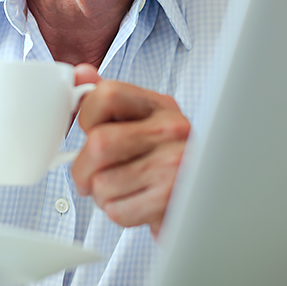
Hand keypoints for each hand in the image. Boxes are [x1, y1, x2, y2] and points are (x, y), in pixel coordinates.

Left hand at [70, 64, 189, 238]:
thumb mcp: (141, 121)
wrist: (207, 200)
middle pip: (99, 142)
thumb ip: (107, 99)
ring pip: (102, 182)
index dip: (86, 116)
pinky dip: (116, 212)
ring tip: (121, 189)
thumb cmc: (163, 159)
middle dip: (83, 166)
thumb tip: (79, 73)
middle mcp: (172, 130)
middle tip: (88, 174)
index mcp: (160, 105)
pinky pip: (116, 210)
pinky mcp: (172, 200)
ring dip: (100, 193)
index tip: (89, 130)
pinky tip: (134, 204)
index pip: (105, 94)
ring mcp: (174, 165)